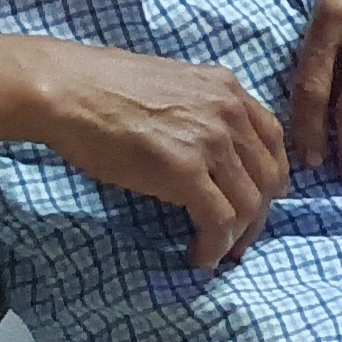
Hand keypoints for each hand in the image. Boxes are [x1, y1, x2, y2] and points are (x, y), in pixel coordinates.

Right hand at [30, 44, 288, 269]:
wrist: (68, 90)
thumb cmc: (103, 88)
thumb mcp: (173, 85)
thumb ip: (201, 110)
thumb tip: (208, 150)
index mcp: (227, 88)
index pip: (273, 141)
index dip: (269, 179)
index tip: (256, 203)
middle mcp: (229, 112)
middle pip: (268, 177)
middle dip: (258, 216)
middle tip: (239, 241)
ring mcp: (211, 141)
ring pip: (249, 203)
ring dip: (237, 237)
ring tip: (218, 253)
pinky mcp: (185, 171)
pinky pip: (219, 220)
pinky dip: (215, 246)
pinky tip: (199, 256)